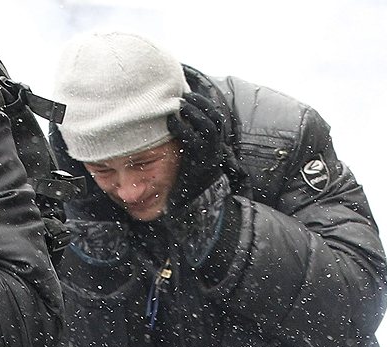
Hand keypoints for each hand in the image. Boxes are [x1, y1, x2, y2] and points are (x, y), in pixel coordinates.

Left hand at [163, 92, 237, 265]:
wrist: (194, 213)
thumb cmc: (186, 188)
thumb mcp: (189, 165)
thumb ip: (186, 148)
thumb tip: (173, 129)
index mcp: (213, 148)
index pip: (215, 119)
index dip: (205, 105)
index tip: (191, 93)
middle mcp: (215, 152)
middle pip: (214, 119)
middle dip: (200, 104)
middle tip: (184, 94)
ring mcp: (209, 158)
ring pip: (208, 128)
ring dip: (194, 113)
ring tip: (179, 103)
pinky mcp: (200, 166)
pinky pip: (194, 143)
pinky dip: (184, 130)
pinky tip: (171, 122)